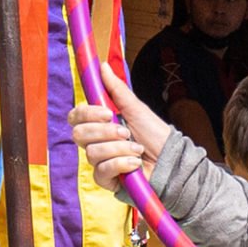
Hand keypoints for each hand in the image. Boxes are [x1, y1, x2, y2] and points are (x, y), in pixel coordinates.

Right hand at [69, 62, 172, 190]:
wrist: (172, 160)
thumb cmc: (154, 134)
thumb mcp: (136, 109)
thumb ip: (116, 89)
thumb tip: (102, 66)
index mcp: (100, 124)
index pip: (76, 117)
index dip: (86, 113)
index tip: (107, 113)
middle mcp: (96, 142)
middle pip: (79, 134)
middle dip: (105, 132)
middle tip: (126, 132)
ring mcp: (100, 162)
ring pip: (92, 153)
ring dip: (119, 149)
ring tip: (137, 150)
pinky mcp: (107, 180)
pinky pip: (101, 172)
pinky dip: (120, 164)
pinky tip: (135, 163)